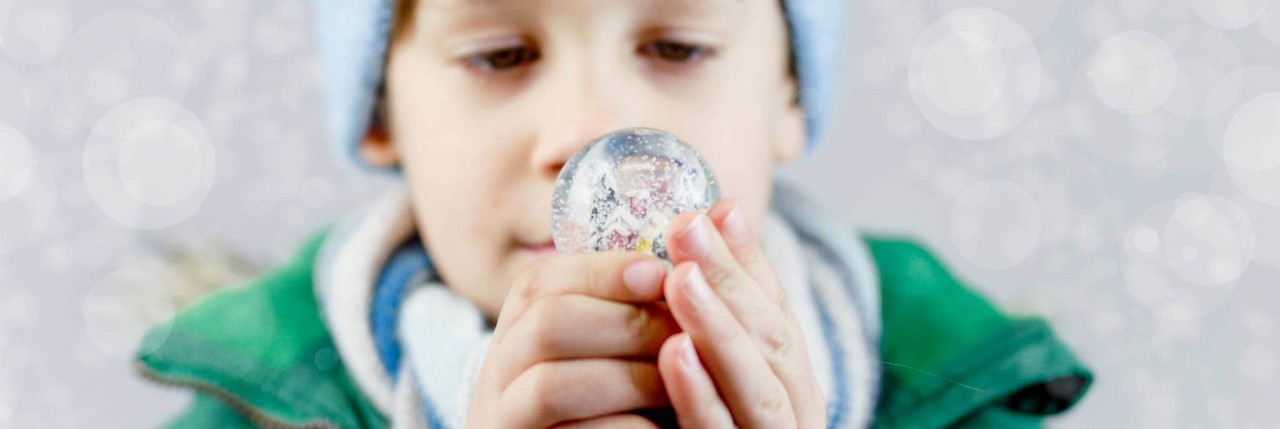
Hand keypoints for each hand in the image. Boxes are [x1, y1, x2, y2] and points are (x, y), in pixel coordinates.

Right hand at [465, 252, 681, 427]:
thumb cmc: (617, 408)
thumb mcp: (616, 350)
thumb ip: (641, 302)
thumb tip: (709, 219)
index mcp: (519, 328)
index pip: (544, 280)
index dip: (605, 271)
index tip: (662, 272)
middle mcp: (497, 370)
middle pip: (545, 323)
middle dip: (625, 323)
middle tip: (687, 332)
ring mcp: (500, 418)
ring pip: (551, 384)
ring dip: (627, 377)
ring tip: (683, 381)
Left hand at [655, 201, 825, 427]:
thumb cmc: (702, 424)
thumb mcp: (708, 374)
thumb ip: (708, 318)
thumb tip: (712, 217)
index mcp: (791, 386)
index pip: (778, 314)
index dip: (748, 261)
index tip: (716, 208)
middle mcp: (794, 415)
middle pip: (771, 341)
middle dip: (729, 281)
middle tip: (687, 227)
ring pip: (757, 386)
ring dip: (718, 327)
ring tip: (680, 277)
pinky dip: (700, 395)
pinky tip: (673, 353)